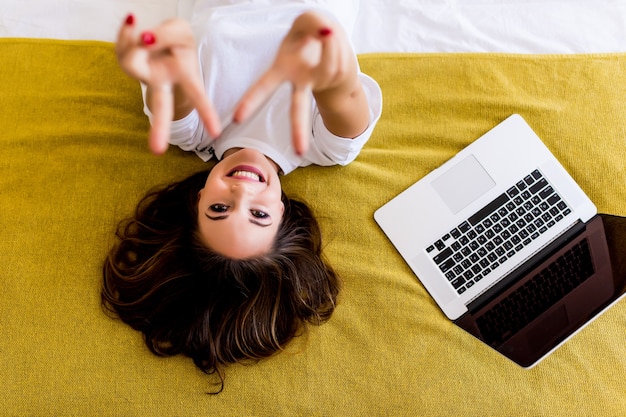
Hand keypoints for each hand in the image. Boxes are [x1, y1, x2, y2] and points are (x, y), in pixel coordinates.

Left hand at [115, 15, 220, 153]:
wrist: (155, 34)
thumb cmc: (175, 39)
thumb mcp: (180, 31)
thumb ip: (166, 35)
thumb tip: (144, 41)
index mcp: (186, 77)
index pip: (198, 96)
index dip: (207, 114)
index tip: (216, 133)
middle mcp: (164, 83)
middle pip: (162, 108)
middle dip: (159, 129)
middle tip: (157, 151)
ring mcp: (144, 77)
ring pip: (133, 64)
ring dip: (136, 42)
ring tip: (145, 32)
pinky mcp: (126, 65)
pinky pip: (121, 49)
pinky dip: (126, 33)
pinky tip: (132, 23)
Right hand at [233, 11, 361, 155]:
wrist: (333, 40)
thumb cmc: (310, 31)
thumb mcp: (306, 21)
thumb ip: (312, 22)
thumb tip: (326, 33)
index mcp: (282, 68)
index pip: (264, 86)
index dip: (251, 101)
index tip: (238, 119)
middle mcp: (299, 81)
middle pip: (298, 109)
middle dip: (298, 130)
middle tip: (299, 152)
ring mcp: (320, 82)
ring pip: (328, 63)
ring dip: (330, 43)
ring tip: (326, 33)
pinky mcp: (335, 78)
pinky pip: (338, 59)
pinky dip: (338, 45)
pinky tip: (334, 41)